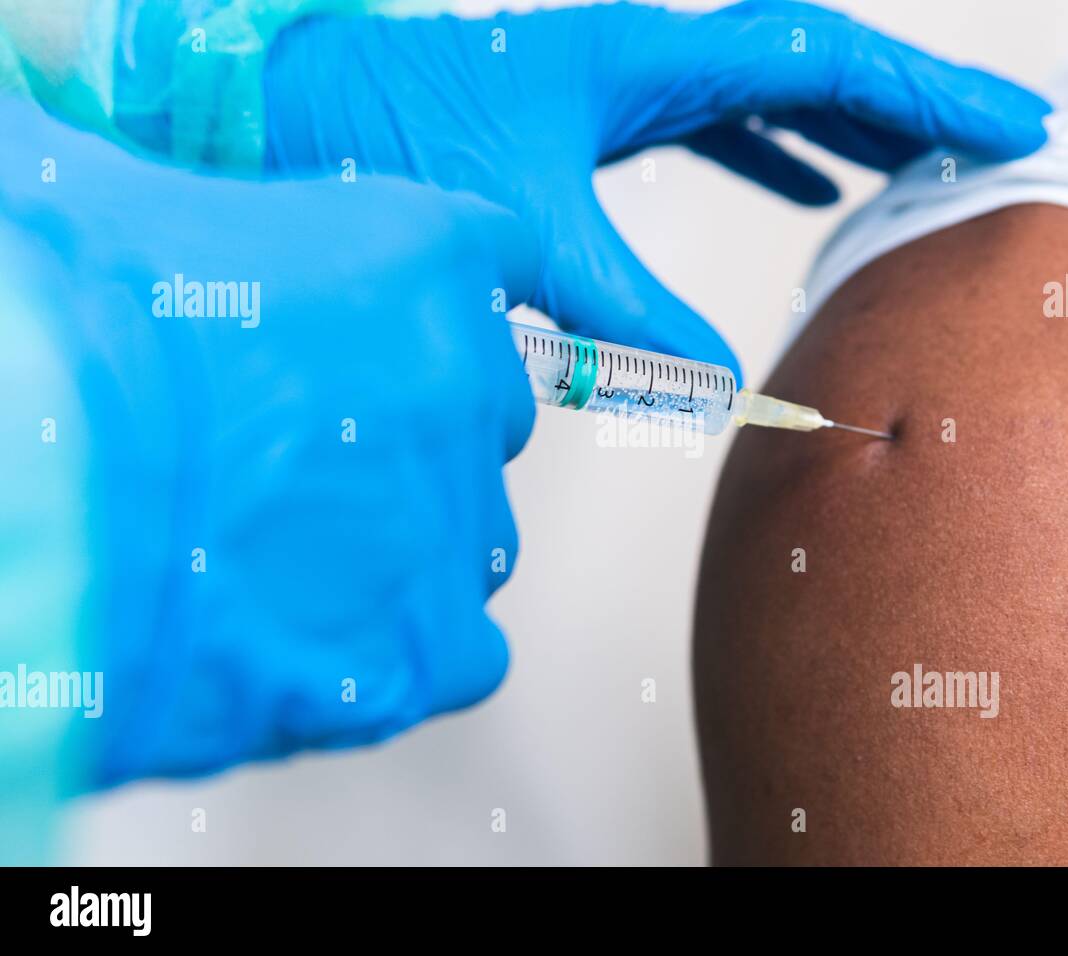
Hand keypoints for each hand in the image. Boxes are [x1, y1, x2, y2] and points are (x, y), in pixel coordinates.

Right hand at [1, 99, 538, 785]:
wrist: (22, 502)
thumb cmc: (54, 337)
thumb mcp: (101, 202)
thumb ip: (162, 198)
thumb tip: (78, 157)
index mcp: (419, 255)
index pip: (490, 263)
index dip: (428, 300)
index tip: (384, 329)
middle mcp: (465, 385)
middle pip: (481, 408)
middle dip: (409, 430)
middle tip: (304, 454)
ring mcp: (456, 523)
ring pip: (474, 534)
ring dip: (406, 546)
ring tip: (290, 558)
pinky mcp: (428, 647)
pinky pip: (465, 652)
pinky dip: (408, 652)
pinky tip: (326, 643)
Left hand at [264, 0, 1050, 374]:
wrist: (294, 111)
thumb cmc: (388, 143)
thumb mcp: (525, 238)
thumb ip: (626, 320)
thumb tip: (716, 388)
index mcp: (644, 55)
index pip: (818, 58)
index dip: (922, 92)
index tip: (1007, 123)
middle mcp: (647, 51)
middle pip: (810, 64)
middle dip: (905, 103)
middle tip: (992, 143)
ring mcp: (625, 78)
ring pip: (765, 91)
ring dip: (845, 126)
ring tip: (914, 170)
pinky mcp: (599, 112)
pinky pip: (713, 122)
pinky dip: (769, 150)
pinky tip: (804, 185)